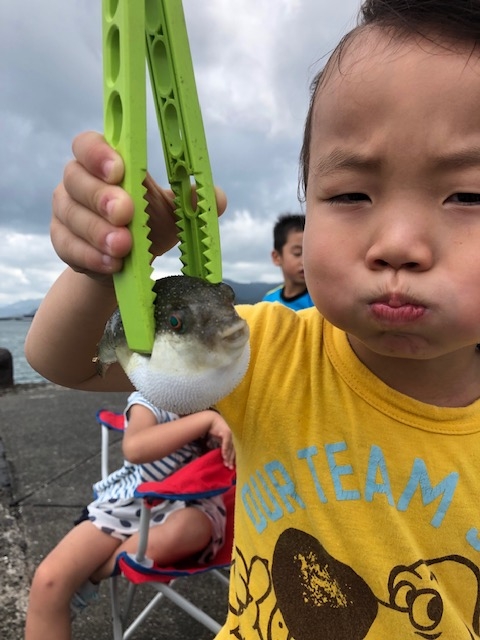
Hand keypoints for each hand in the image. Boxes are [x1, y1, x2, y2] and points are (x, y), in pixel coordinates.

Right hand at [51, 131, 226, 278]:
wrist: (128, 266)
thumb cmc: (149, 226)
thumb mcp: (174, 214)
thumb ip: (194, 203)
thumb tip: (216, 198)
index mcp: (105, 162)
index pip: (89, 144)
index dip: (99, 153)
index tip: (120, 170)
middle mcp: (78, 181)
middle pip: (76, 178)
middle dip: (102, 197)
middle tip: (126, 214)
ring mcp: (66, 211)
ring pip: (70, 216)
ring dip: (98, 232)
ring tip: (123, 248)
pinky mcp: (62, 241)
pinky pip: (67, 246)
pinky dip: (91, 256)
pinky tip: (112, 264)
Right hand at [207, 414, 235, 468]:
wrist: (211, 420)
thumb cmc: (217, 429)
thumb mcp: (222, 439)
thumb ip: (225, 446)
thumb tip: (226, 456)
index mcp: (235, 438)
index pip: (236, 450)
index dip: (235, 458)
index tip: (233, 466)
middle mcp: (235, 436)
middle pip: (234, 450)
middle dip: (232, 460)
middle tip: (230, 468)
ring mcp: (232, 434)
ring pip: (231, 448)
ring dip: (228, 457)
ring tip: (226, 464)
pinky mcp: (227, 432)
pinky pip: (226, 443)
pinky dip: (225, 450)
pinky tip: (224, 456)